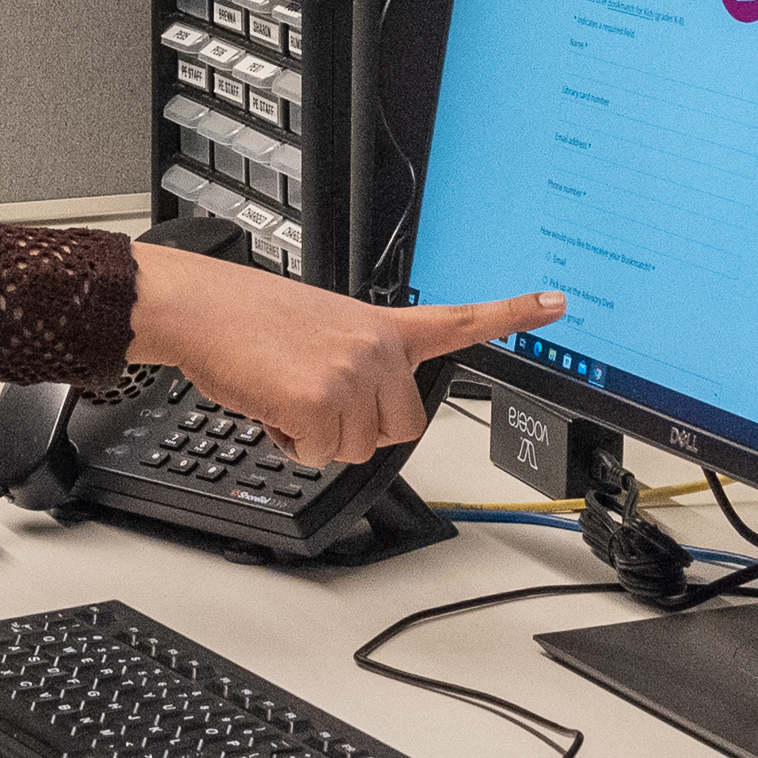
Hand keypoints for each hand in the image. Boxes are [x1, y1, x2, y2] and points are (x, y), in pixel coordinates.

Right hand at [126, 244, 565, 464]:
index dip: (511, 315)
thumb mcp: (323, 327)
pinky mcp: (322, 401)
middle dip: (359, 429)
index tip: (555, 303)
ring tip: (286, 391)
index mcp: (381, 325)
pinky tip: (273, 403)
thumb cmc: (249, 321)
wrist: (201, 307)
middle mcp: (377, 348)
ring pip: (358, 448)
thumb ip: (360, 360)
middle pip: (401, 428)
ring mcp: (352, 374)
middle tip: (316, 396)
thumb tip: (362, 410)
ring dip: (319, 436)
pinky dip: (292, 442)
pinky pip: (321, 453)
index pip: (459, 319)